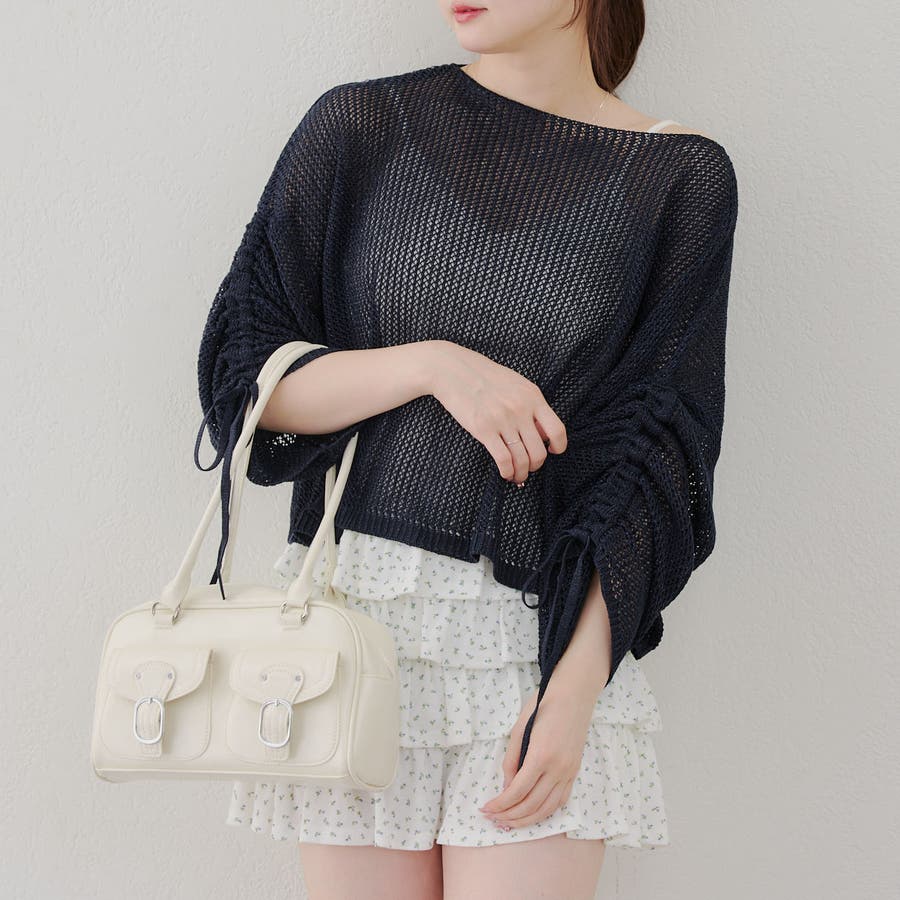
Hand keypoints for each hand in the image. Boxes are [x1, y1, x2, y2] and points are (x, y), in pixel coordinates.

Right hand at [424, 340, 566, 484]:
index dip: (559, 447)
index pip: (557, 430)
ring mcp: (503, 420)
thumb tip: (544, 433)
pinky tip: (505, 473)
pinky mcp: (483, 429)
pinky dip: (507, 472)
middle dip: (536, 465)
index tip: (553, 451)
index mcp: (532, 396)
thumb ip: (532, 405)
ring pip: (522, 459)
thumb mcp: (516, 384)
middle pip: (539, 451)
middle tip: (529, 467)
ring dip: (521, 473)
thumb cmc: (484, 376)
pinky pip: (503, 459)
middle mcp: (521, 409)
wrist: (453, 370)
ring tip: (517, 475)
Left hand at [479, 680, 597, 830]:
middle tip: (493, 819)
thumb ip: (511, 759)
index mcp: (541, 756)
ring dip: (527, 820)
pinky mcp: (574, 771)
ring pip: (547, 809)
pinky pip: (561, 800)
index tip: (486, 809)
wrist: (574, 695)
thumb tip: (506, 787)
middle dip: (510, 816)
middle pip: (531, 805)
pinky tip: (532, 813)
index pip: (517, 791)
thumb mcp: (519, 728)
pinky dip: (545, 812)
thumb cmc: (543, 705)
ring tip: (509, 822)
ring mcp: (569, 772)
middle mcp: (557, 769)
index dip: (500, 804)